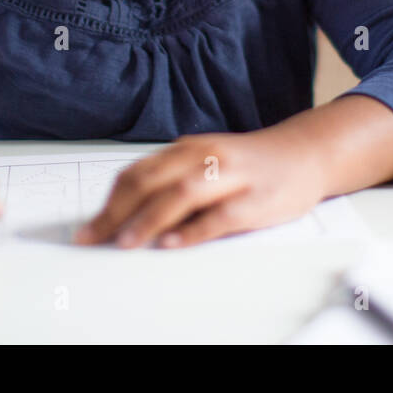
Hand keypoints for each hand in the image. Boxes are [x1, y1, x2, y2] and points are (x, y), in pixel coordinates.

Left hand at [73, 130, 326, 248]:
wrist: (304, 153)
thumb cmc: (248, 164)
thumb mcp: (204, 161)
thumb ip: (170, 180)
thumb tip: (125, 214)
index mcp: (186, 148)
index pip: (137, 173)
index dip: (108, 202)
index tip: (88, 229)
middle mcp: (204, 156)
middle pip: (151, 182)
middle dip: (116, 213)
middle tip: (93, 239)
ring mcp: (231, 177)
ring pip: (180, 195)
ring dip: (148, 220)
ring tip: (125, 242)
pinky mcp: (255, 199)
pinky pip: (220, 216)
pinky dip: (193, 231)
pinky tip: (174, 244)